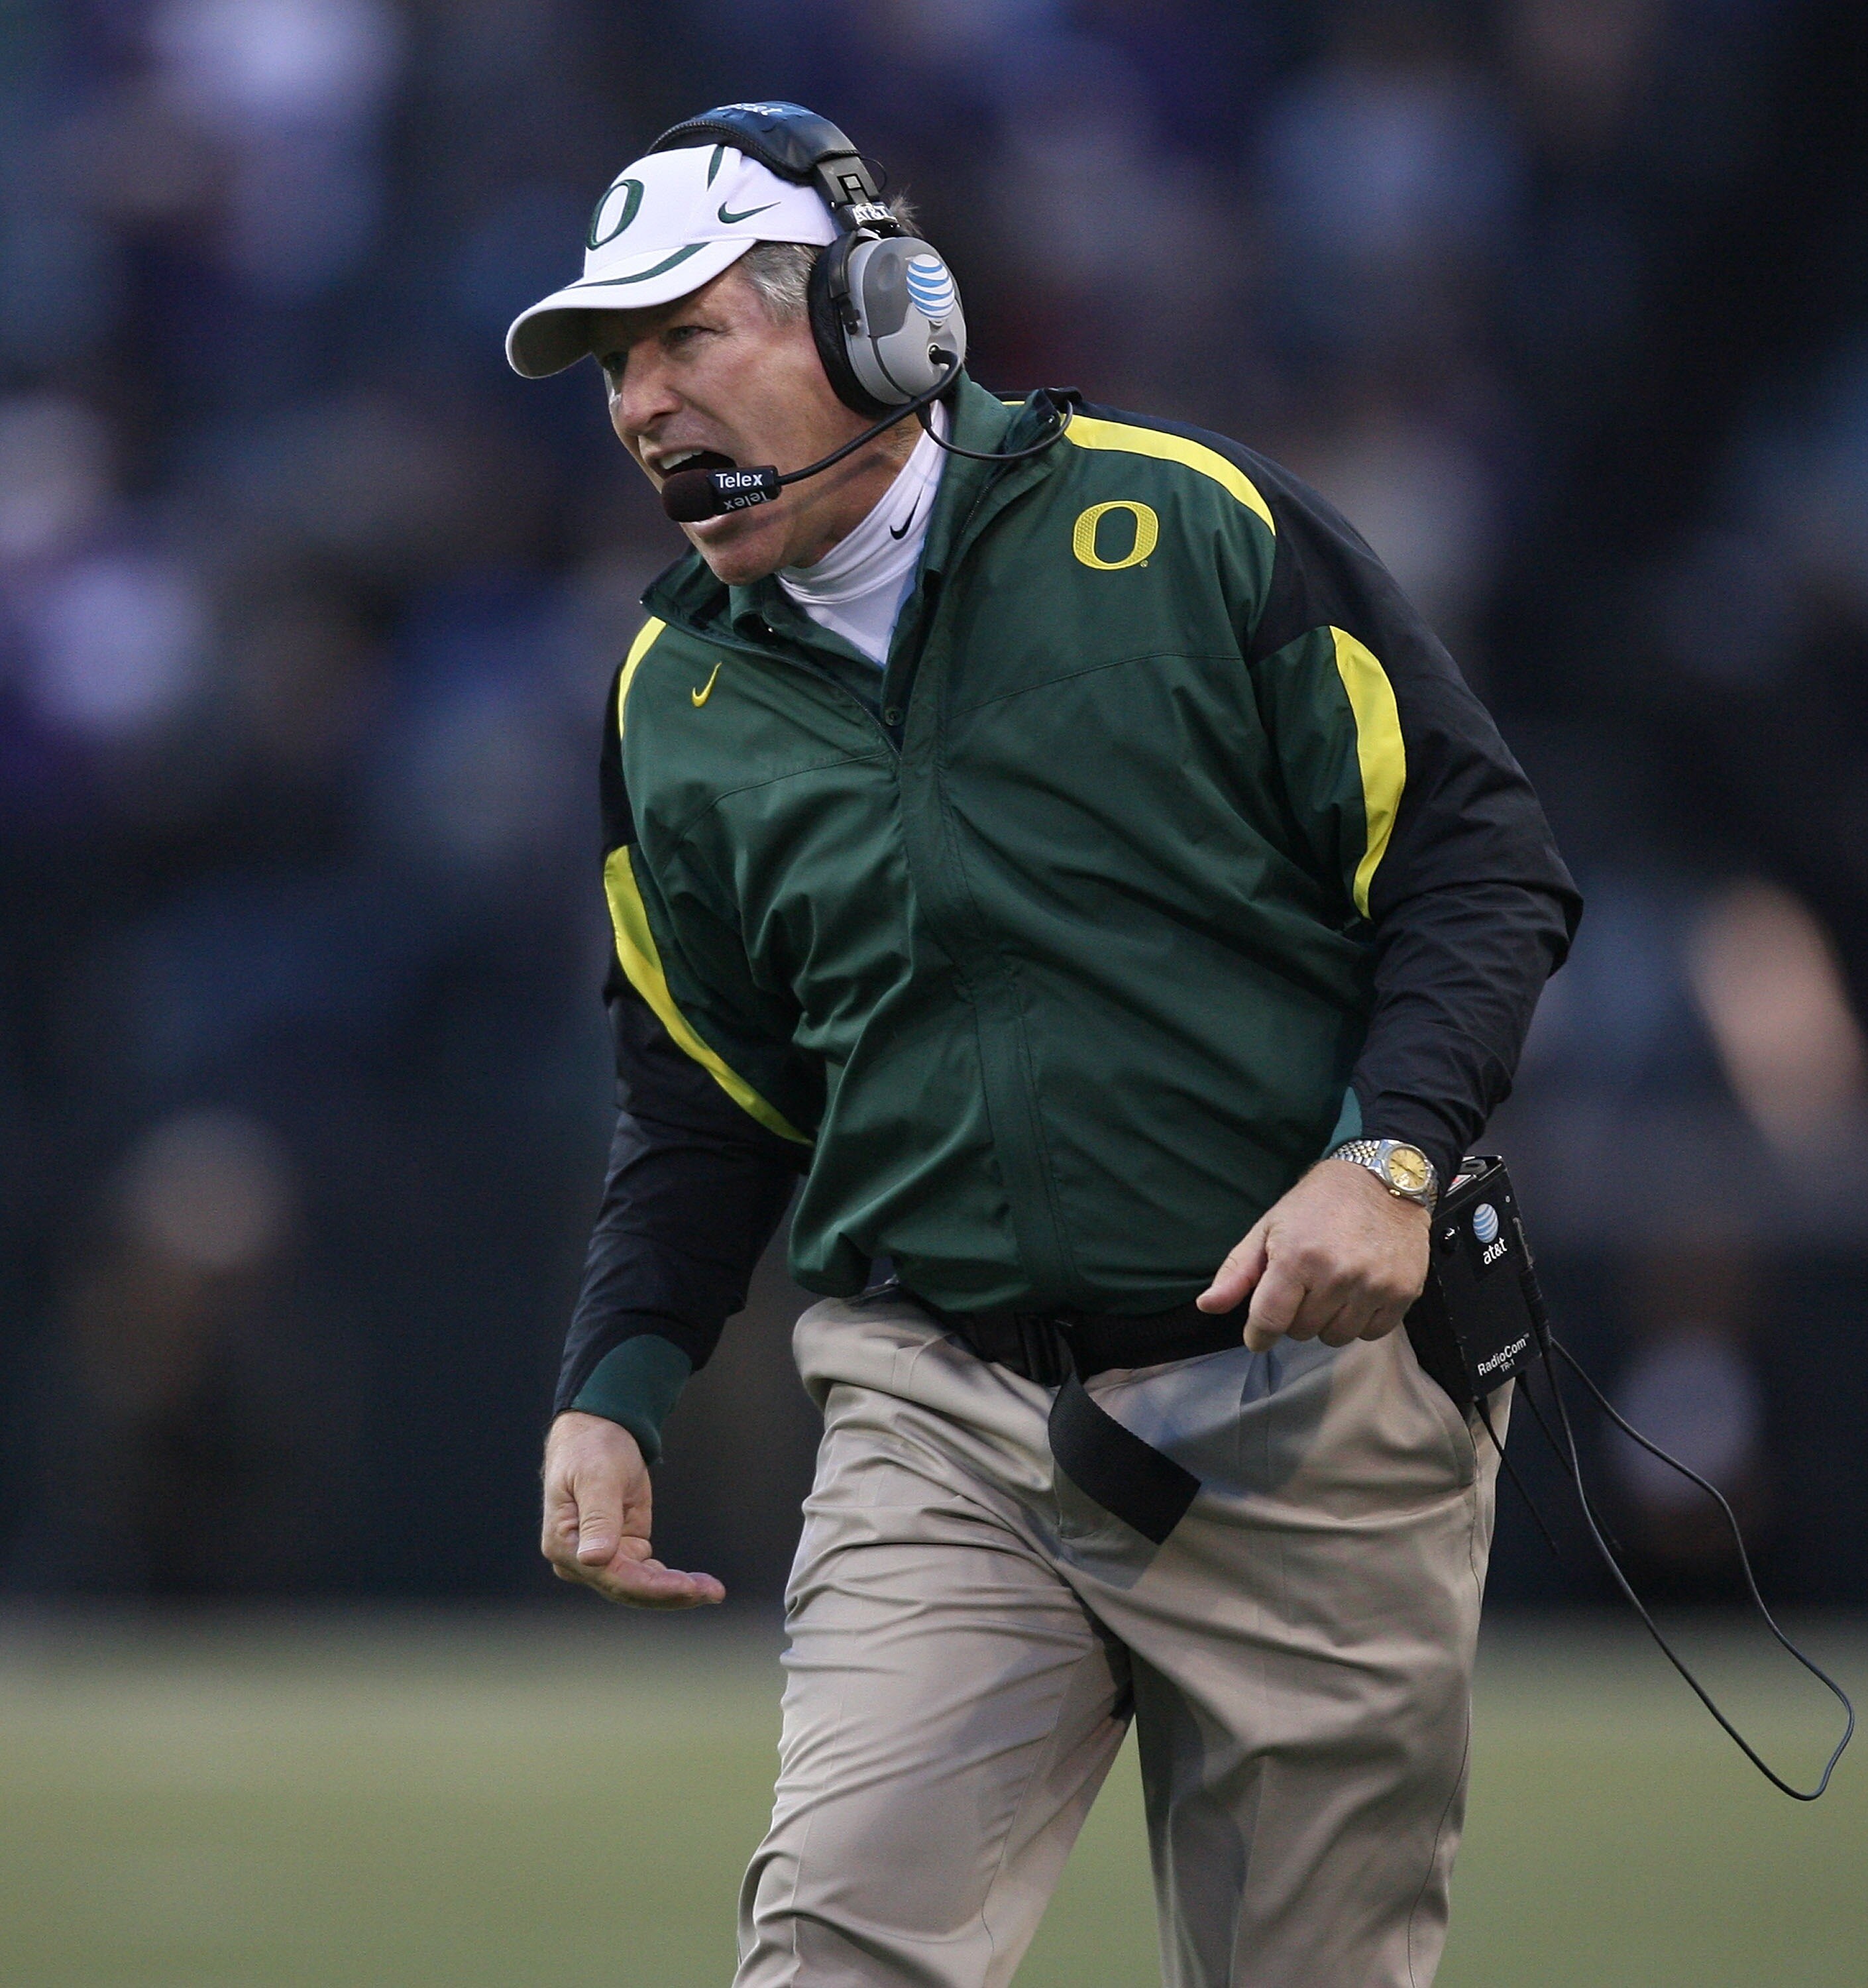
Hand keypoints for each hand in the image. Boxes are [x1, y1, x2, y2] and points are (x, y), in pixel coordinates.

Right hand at [540, 1412, 724, 1607]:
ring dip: (676, 1591)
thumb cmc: (591, 1449)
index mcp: (564, 1545)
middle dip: (672, 1593)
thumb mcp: (597, 1477)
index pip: (613, 1577)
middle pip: (629, 1589)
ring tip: (714, 1590)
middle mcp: (579, 1561)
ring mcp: (600, 1559)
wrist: (596, 1432)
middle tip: (715, 1592)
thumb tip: (593, 1560)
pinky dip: (671, 1581)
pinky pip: (646, 1575)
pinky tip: (699, 1584)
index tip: (690, 1588)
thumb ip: (598, 1518)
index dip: (653, 1587)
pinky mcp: (622, 1551)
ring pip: (640, 1587)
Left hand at [1196, 1159, 1430, 1354]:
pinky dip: (1360, 1321)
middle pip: (1301, 1332)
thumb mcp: (1269, 1228)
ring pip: (1336, 1337)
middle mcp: (1336, 1275)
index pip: (1269, 1321)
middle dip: (1295, 1316)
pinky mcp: (1404, 1292)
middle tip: (1303, 1286)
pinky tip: (1358, 1292)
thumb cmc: (1317, 1204)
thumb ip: (1237, 1271)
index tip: (1258, 1333)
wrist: (1382, 1179)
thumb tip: (1207, 1306)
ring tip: (1330, 1288)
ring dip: (1327, 1321)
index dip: (1258, 1334)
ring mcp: (1373, 1286)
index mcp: (1295, 1257)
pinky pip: (1372, 1333)